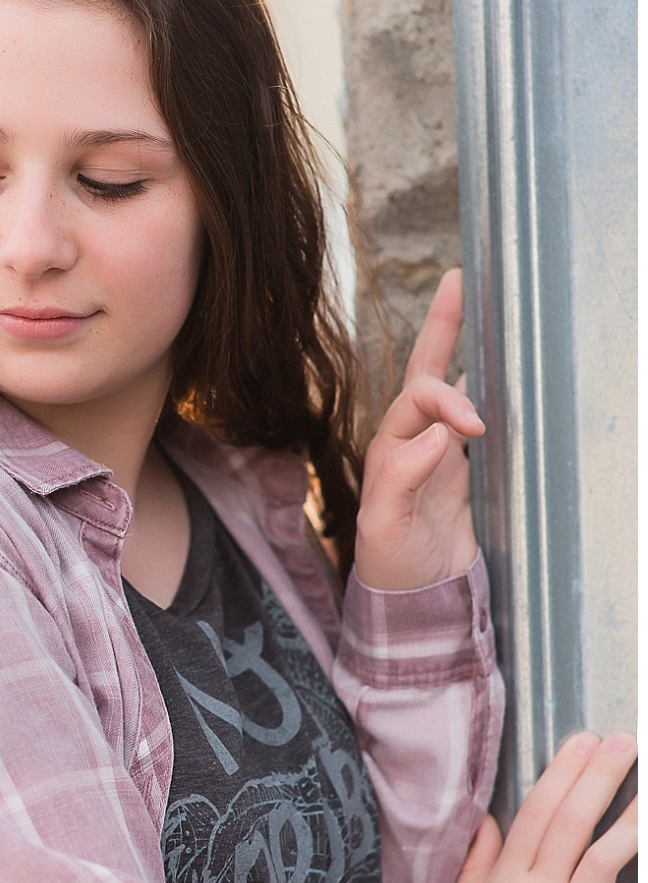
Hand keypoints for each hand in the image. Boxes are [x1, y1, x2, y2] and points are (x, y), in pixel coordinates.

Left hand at [354, 268, 484, 590]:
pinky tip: (500, 371)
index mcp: (388, 448)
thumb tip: (437, 433)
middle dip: (442, 326)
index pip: (419, 400)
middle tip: (459, 279)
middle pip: (426, 371)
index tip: (474, 429)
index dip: (447, 403)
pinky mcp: (462, 471)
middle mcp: (410, 442)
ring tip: (480, 305)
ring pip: (450, 389)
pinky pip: (472, 419)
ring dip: (463, 349)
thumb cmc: (390, 568)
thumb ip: (401, 479)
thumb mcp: (382, 529)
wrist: (413, 604)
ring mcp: (438, 453)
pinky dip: (485, 391)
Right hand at [451, 732, 637, 882]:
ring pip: (604, 864)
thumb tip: (488, 821)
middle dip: (599, 780)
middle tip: (624, 745)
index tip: (584, 741)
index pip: (538, 813)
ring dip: (630, 826)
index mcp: (507, 880)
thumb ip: (477, 863)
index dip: (563, 773)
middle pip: (573, 826)